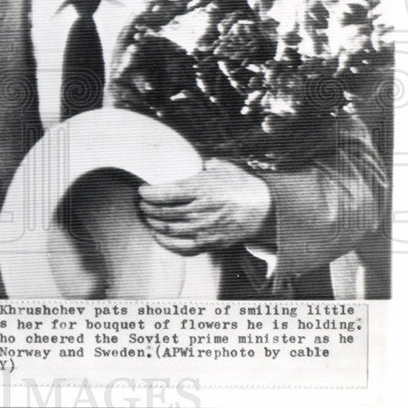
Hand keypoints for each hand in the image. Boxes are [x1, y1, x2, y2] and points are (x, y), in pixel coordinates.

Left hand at [138, 159, 271, 254]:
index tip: (142, 190)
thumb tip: (189, 160)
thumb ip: (202, 164)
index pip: (167, 193)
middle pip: (164, 212)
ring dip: (154, 223)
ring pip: (170, 230)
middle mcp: (201, 211)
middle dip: (148, 208)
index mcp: (203, 189)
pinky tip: (159, 235)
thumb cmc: (241, 186)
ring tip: (147, 216)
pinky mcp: (209, 243)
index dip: (149, 193)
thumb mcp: (223, 167)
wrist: (265, 209)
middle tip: (142, 203)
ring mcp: (205, 229)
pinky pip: (182, 247)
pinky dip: (166, 243)